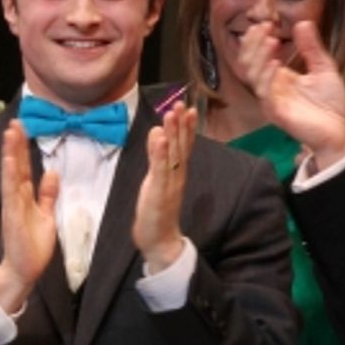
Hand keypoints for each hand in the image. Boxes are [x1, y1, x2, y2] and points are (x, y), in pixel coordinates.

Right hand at [0, 119, 58, 314]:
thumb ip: (48, 195)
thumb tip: (52, 172)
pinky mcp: (11, 216)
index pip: (24, 168)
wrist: (23, 270)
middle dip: (16, 144)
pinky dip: (10, 176)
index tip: (23, 128)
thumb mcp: (46, 215)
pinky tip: (10, 161)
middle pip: (16, 166)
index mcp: (24, 197)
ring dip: (11, 154)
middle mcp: (15, 197)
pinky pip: (11, 192)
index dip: (24, 148)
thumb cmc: (33, 246)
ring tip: (11, 134)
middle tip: (16, 122)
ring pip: (11, 174)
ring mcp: (12, 206)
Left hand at [133, 101, 195, 270]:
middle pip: (180, 146)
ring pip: (173, 155)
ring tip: (172, 113)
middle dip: (181, 124)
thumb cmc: (157, 212)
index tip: (189, 108)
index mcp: (177, 173)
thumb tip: (157, 134)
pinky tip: (162, 138)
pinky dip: (161, 153)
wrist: (160, 241)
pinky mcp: (159, 192)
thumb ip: (157, 158)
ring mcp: (169, 184)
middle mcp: (177, 176)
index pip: (183, 146)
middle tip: (181, 103)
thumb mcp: (156, 181)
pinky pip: (161, 169)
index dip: (186, 127)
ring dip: (173, 133)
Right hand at [239, 19, 344, 166]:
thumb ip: (312, 48)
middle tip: (263, 27)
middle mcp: (272, 89)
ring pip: (254, 77)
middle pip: (250, 64)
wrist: (338, 131)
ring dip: (259, 57)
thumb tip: (303, 23)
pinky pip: (265, 95)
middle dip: (253, 44)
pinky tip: (275, 64)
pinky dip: (267, 78)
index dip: (259, 39)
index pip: (259, 56)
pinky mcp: (277, 114)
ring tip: (270, 40)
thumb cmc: (330, 105)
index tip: (267, 23)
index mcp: (279, 78)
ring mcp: (272, 102)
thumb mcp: (323, 68)